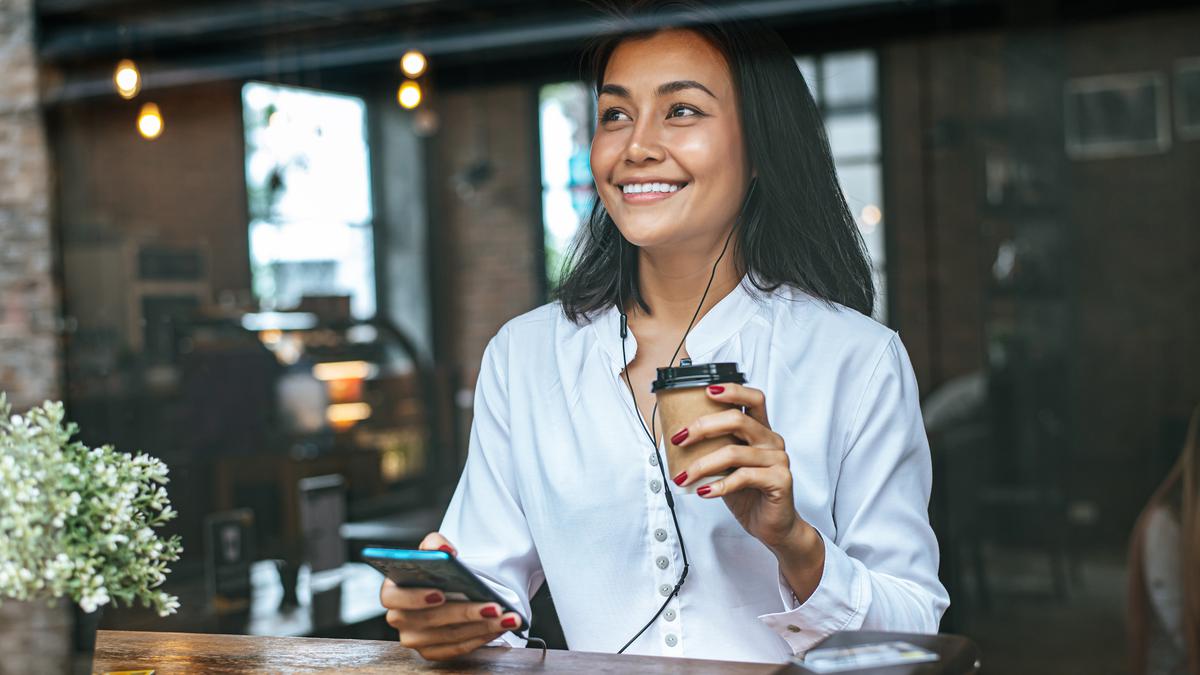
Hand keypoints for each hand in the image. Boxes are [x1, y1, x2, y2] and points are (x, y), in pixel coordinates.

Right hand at [379, 532, 522, 660]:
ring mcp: (415, 638)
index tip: (440, 593)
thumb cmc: (438, 571)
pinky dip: (480, 638)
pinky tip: (498, 626)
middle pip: (430, 620)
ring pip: (449, 635)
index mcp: (393, 591)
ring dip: (481, 627)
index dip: (415, 598)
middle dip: (465, 612)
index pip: (393, 598)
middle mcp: (399, 618)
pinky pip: (457, 648)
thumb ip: (435, 544)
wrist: (450, 589)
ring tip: (505, 616)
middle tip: (493, 606)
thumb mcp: (434, 550)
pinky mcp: (432, 652)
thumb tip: (444, 550)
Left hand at [670, 384, 814, 554]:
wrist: (772, 525)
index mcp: (760, 431)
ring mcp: (778, 459)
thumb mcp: (727, 466)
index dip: (732, 390)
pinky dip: (719, 485)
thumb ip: (714, 449)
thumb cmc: (748, 493)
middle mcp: (772, 440)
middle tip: (678, 439)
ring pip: (734, 452)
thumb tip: (676, 438)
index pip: (753, 399)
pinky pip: (744, 477)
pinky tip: (704, 492)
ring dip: (702, 465)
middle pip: (737, 420)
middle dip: (702, 427)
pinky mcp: (780, 480)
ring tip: (683, 477)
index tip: (706, 390)